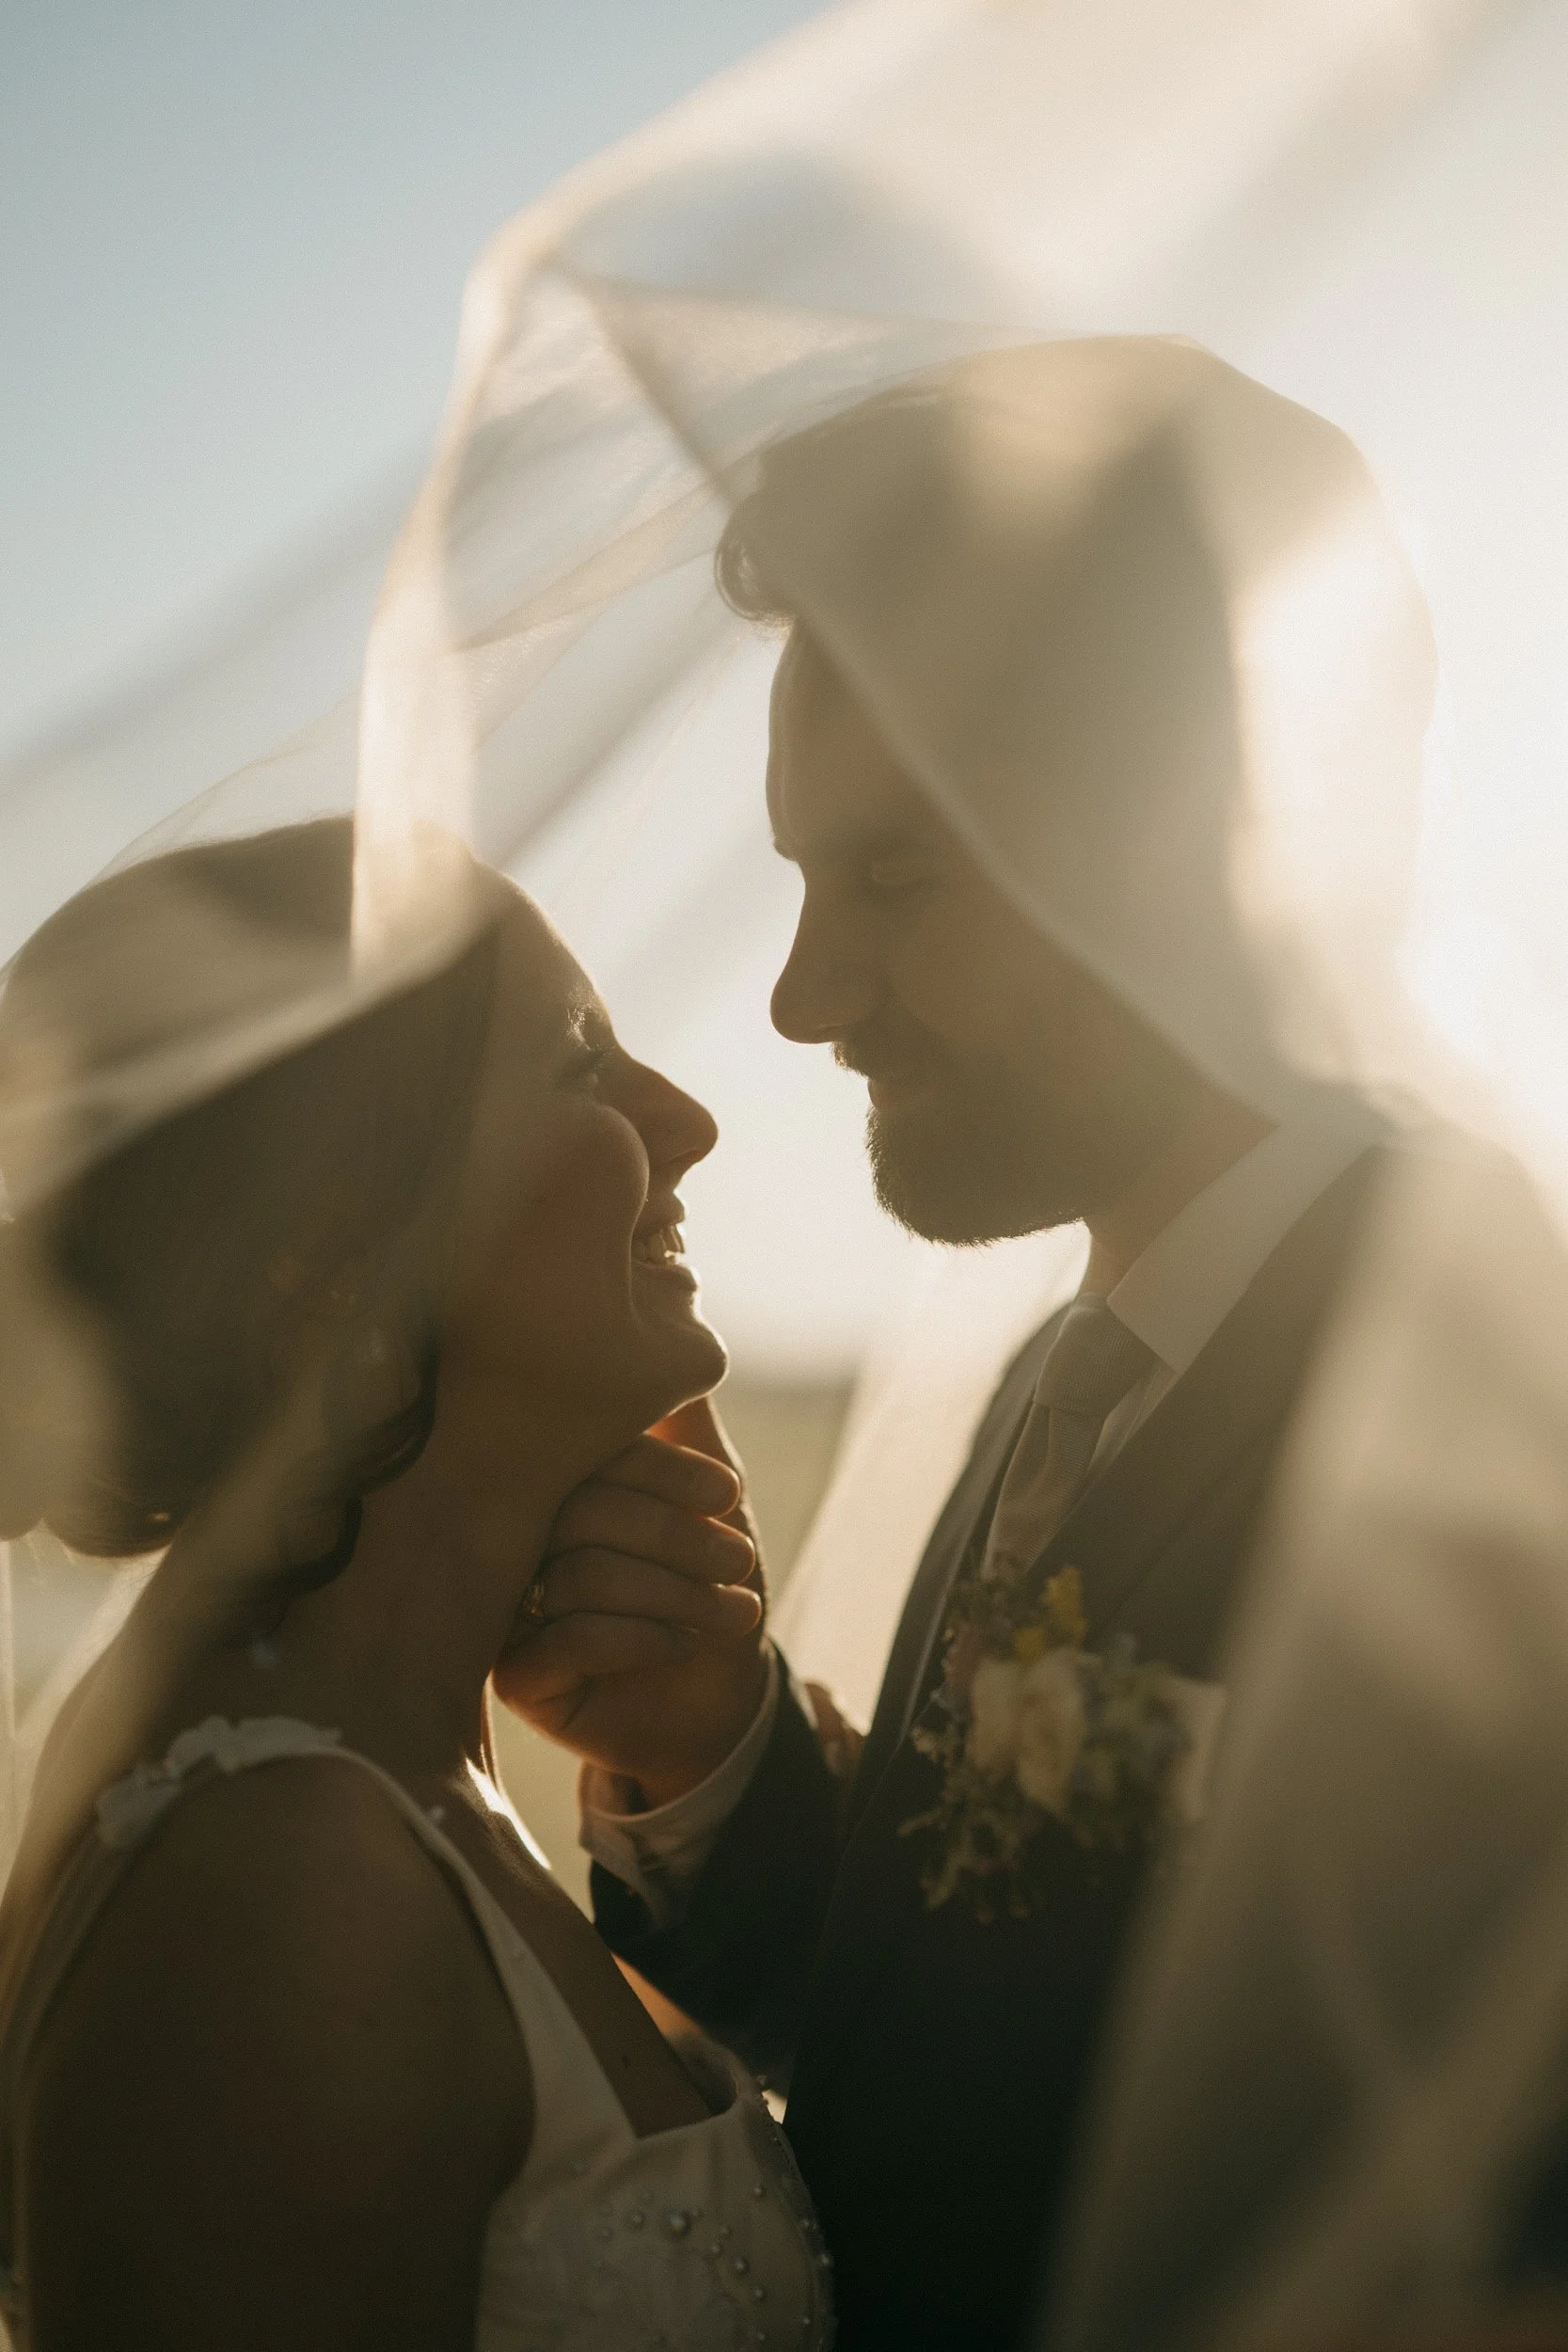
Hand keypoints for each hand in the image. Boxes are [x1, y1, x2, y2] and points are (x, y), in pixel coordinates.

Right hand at [492, 1397, 769, 1806]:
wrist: (712, 1698)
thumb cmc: (703, 1581)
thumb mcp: (706, 1498)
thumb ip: (686, 1422)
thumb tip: (677, 1338)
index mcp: (555, 1482)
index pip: (588, 1453)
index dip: (662, 1468)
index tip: (728, 1492)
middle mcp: (516, 1536)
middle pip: (581, 1512)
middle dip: (677, 1536)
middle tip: (740, 1558)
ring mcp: (507, 1606)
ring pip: (581, 1576)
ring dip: (676, 1592)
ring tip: (735, 1609)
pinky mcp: (513, 1677)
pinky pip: (570, 1641)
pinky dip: (644, 1637)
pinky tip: (685, 1643)